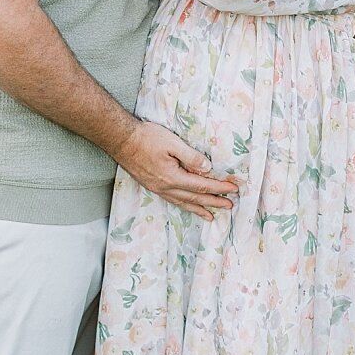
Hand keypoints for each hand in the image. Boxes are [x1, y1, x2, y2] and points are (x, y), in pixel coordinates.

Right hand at [115, 121, 238, 220]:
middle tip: (230, 205)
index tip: (233, 189)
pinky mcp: (152, 186)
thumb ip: (191, 156)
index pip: (202, 185)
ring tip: (211, 216)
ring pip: (183, 202)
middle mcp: (166, 187)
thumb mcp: (172, 142)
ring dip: (199, 209)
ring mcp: (158, 188)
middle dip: (214, 202)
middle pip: (195, 198)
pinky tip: (187, 206)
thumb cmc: (146, 138)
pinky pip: (173, 200)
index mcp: (172, 177)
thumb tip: (207, 167)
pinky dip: (184, 205)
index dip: (219, 188)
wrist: (121, 140)